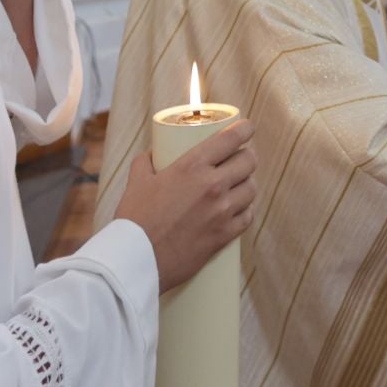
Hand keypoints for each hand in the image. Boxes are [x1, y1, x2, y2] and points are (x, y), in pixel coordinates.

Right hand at [116, 119, 257, 293]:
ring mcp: (222, 211)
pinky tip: (238, 209)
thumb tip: (152, 154)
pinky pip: (248, 216)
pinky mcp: (225, 234)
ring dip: (247, 183)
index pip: (231, 138)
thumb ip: (145, 162)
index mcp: (192, 166)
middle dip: (247, 157)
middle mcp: (213, 185)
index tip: (247, 127)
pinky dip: (245, 210)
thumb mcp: (137, 181)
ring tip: (238, 184)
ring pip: (252, 188)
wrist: (136, 259)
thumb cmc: (135, 219)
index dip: (245, 129)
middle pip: (249, 161)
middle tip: (239, 159)